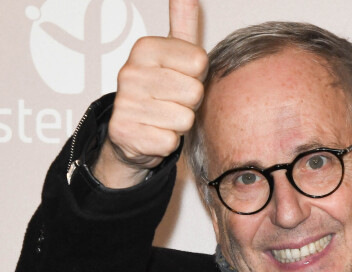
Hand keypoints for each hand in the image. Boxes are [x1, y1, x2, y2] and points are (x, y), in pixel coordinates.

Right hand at [92, 0, 207, 187]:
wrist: (131, 133)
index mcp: (145, 49)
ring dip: (179, 125)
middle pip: (194, 93)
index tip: (181, 79)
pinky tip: (155, 134)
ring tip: (164, 119)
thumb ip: (183, 23)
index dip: (197, 77)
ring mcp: (126, 104)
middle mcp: (130, 73)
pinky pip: (170, 141)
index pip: (200, 63)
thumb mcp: (173, 54)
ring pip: (184, 120)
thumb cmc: (160, 92)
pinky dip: (167, 143)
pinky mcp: (127, 133)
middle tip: (173, 103)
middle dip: (190, 104)